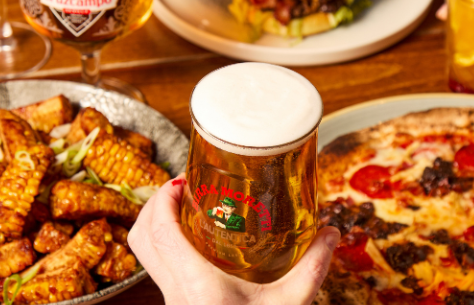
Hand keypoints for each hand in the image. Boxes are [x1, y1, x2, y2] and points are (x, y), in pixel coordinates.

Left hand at [128, 175, 341, 304]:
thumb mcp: (290, 304)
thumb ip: (312, 267)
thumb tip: (332, 233)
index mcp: (195, 285)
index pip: (160, 232)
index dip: (163, 199)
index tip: (182, 180)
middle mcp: (174, 292)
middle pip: (141, 237)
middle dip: (155, 204)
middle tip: (182, 188)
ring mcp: (171, 300)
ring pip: (145, 253)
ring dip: (157, 225)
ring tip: (186, 209)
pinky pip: (157, 268)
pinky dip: (166, 245)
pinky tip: (197, 242)